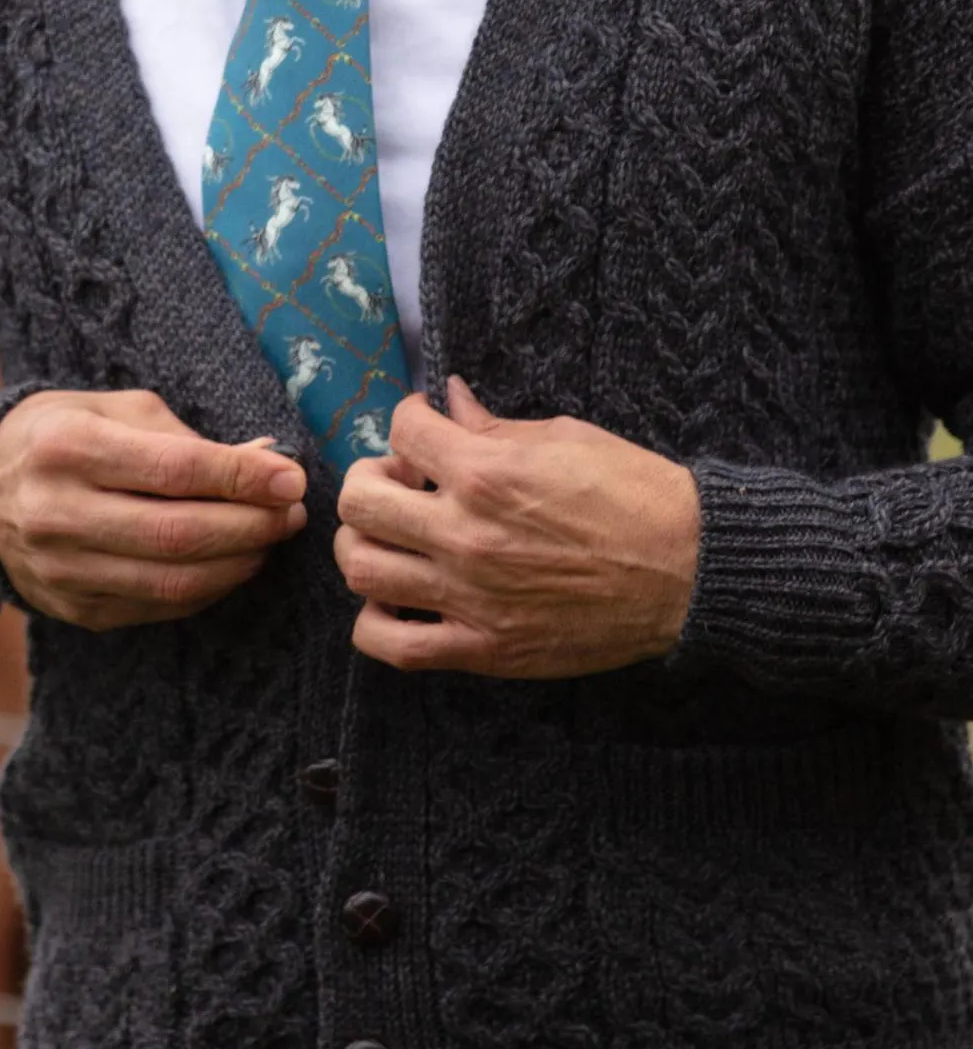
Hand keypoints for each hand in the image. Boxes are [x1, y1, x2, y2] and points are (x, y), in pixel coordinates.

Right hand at [0, 389, 307, 629]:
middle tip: (292, 511)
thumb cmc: (60, 435)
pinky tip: (231, 563)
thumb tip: (267, 459)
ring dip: (238, 563)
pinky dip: (207, 588)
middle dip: (251, 525)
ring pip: (173, 582)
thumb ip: (186, 437)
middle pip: (178, 534)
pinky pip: (157, 608)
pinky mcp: (73, 610)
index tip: (290, 475)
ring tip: (270, 537)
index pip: (173, 469)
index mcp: (67, 447)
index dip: (241, 476)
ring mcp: (62, 570)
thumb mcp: (113, 411)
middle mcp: (57, 513)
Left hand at [335, 377, 700, 678]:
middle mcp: (466, 533)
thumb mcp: (563, 436)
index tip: (426, 427)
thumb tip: (451, 400)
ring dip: (363, 543)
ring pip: (360, 569)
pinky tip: (396, 599)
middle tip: (402, 481)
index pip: (400, 429)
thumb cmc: (634, 494)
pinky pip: (393, 646)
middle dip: (371, 478)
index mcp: (486, 471)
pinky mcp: (486, 649)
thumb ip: (493, 424)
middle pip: (358, 500)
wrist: (689, 570)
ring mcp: (470, 596)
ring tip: (393, 537)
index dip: (410, 419)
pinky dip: (376, 622)